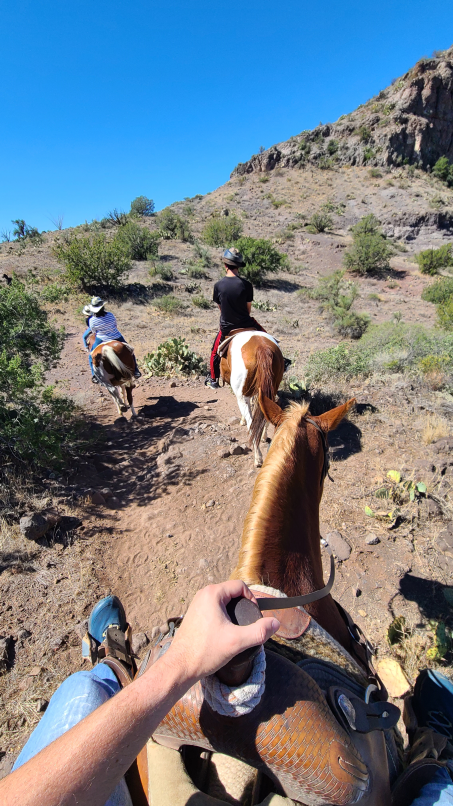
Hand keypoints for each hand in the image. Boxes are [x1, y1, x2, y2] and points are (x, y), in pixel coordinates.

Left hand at [164, 580, 279, 684]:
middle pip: (232, 593)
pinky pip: (214, 609)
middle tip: (248, 624)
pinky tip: (226, 633)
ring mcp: (197, 604)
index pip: (240, 586)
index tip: (255, 616)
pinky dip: (223, 617)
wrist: (180, 666)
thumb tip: (275, 623)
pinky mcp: (194, 615)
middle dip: (243, 606)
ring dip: (233, 612)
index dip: (252, 599)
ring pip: (223, 602)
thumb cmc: (205, 652)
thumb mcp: (237, 641)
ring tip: (239, 630)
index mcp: (212, 594)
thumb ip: (258, 631)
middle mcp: (203, 594)